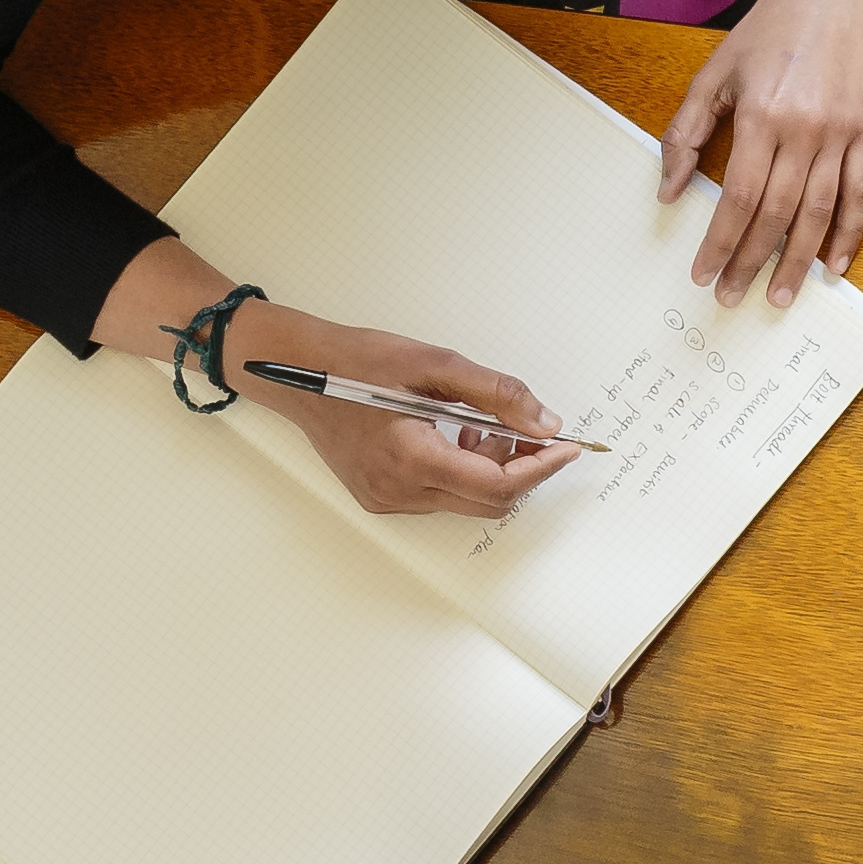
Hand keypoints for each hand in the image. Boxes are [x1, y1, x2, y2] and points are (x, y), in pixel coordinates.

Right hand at [242, 304, 577, 521]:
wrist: (297, 371)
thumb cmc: (357, 362)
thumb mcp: (436, 364)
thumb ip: (497, 394)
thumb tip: (544, 422)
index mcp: (411, 459)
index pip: (498, 485)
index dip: (540, 468)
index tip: (565, 447)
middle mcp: (397, 491)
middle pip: (487, 501)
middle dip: (518, 468)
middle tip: (526, 429)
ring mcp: (387, 500)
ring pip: (465, 501)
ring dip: (488, 469)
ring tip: (477, 425)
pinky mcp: (380, 498)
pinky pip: (439, 496)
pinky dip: (460, 472)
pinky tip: (452, 436)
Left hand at [661, 0, 862, 307]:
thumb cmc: (768, 29)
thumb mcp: (715, 71)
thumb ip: (687, 131)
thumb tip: (668, 190)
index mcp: (761, 116)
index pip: (739, 197)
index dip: (720, 241)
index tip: (704, 273)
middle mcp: (803, 131)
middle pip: (777, 214)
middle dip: (751, 261)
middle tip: (732, 296)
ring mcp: (840, 134)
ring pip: (818, 213)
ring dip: (797, 261)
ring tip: (778, 296)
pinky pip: (860, 193)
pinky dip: (848, 234)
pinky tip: (832, 267)